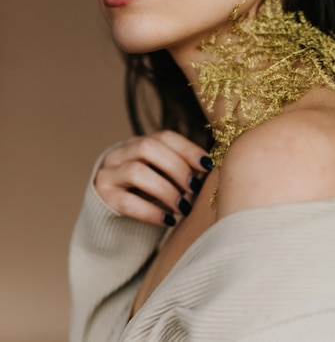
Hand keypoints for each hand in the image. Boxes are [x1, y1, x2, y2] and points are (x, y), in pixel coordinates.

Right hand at [94, 131, 212, 226]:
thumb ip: (178, 169)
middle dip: (176, 167)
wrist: (112, 220)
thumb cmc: (146, 196)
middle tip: (193, 188)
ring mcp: (108, 174)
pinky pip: (127, 202)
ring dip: (165, 189)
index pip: (164, 137)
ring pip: (136, 172)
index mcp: (138, 143)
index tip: (207, 166)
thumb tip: (208, 170)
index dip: (188, 149)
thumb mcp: (160, 177)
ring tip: (183, 207)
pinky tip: (169, 220)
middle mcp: (120, 153)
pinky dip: (151, 211)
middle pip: (149, 148)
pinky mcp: (103, 198)